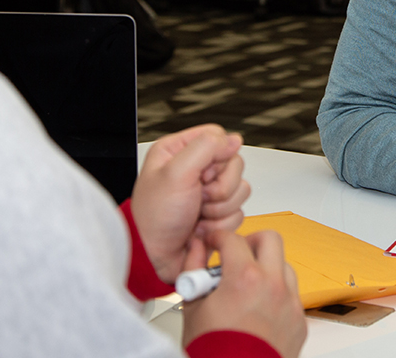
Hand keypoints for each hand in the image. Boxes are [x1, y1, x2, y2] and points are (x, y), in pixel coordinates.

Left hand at [130, 124, 250, 282]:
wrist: (156, 256)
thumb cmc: (155, 217)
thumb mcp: (175, 173)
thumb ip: (205, 147)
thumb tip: (233, 138)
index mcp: (180, 150)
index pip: (219, 138)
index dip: (217, 157)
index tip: (201, 175)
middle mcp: (196, 168)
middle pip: (234, 165)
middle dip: (219, 188)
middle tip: (198, 198)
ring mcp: (209, 192)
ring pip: (240, 190)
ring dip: (219, 209)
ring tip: (197, 216)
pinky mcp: (218, 213)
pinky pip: (238, 213)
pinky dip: (220, 224)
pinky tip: (201, 228)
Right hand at [182, 229, 306, 357]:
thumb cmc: (211, 351)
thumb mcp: (192, 306)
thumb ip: (193, 269)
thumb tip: (196, 249)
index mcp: (245, 278)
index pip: (233, 239)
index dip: (218, 238)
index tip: (213, 243)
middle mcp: (273, 286)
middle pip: (270, 239)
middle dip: (250, 242)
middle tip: (236, 255)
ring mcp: (290, 304)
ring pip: (284, 267)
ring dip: (266, 268)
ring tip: (247, 286)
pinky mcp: (299, 322)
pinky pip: (292, 296)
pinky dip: (277, 294)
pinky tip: (259, 308)